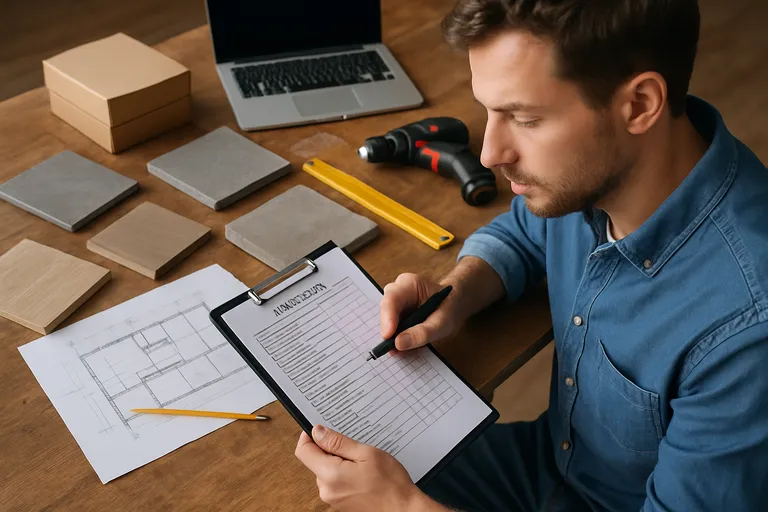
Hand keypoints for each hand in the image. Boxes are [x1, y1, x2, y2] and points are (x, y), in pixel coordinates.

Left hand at [295, 425, 426, 511]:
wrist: (403, 510)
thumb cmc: (390, 483)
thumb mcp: (366, 453)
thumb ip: (338, 442)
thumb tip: (317, 432)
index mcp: (330, 475)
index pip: (303, 451)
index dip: (309, 436)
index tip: (320, 430)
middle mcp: (326, 490)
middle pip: (315, 461)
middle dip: (330, 450)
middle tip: (354, 448)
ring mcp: (332, 499)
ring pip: (326, 471)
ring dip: (339, 462)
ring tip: (362, 463)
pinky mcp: (339, 503)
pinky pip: (334, 482)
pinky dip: (344, 474)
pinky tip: (362, 474)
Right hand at [380, 273, 459, 350]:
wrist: (453, 306)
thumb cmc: (449, 308)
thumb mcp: (443, 323)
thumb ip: (423, 333)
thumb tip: (398, 343)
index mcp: (410, 284)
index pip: (392, 298)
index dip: (387, 318)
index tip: (388, 336)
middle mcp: (398, 291)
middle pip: (385, 310)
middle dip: (389, 331)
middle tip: (394, 349)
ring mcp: (395, 303)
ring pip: (387, 322)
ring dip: (395, 338)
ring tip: (410, 348)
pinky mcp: (395, 315)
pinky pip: (391, 329)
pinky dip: (399, 340)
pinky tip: (410, 346)